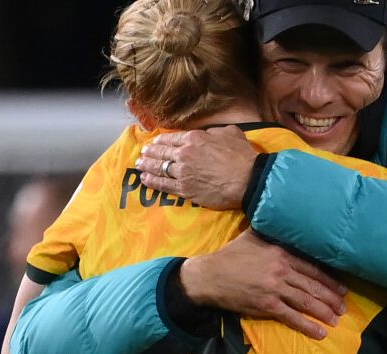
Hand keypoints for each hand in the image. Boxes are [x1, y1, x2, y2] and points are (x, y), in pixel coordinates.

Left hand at [137, 126, 258, 209]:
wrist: (247, 179)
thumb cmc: (242, 156)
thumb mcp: (230, 133)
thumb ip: (214, 132)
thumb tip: (208, 134)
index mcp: (194, 138)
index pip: (172, 138)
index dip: (161, 141)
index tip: (154, 142)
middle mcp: (184, 153)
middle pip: (162, 152)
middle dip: (150, 152)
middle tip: (143, 153)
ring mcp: (182, 172)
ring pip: (159, 168)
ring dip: (147, 165)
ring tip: (139, 165)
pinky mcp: (184, 189)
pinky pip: (163, 185)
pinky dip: (152, 181)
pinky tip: (145, 179)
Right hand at [180, 230, 347, 339]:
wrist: (210, 276)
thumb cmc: (231, 255)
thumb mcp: (254, 237)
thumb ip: (273, 233)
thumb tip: (287, 224)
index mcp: (282, 253)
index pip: (313, 268)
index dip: (330, 280)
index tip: (342, 288)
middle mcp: (282, 270)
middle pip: (313, 286)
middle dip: (332, 298)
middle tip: (344, 307)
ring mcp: (275, 289)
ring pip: (306, 301)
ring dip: (324, 312)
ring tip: (336, 319)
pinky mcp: (267, 306)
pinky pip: (292, 317)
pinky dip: (307, 326)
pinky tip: (320, 332)